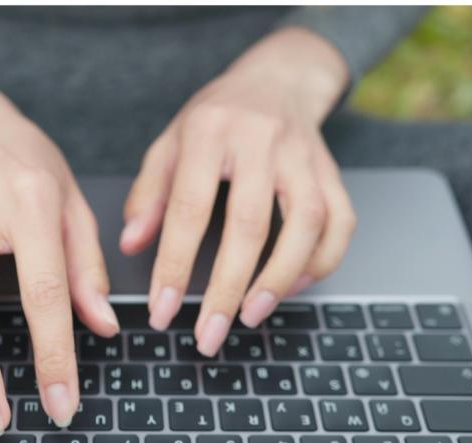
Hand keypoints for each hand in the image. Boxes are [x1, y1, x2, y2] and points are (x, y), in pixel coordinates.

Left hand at [121, 27, 356, 355]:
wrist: (277, 79)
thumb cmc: (215, 117)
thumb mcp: (169, 143)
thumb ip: (149, 193)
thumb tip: (131, 245)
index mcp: (209, 131)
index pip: (189, 208)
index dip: (174, 264)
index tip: (162, 310)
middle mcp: (261, 141)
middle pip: (249, 224)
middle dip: (226, 289)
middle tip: (207, 335)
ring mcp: (304, 156)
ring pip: (306, 225)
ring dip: (279, 279)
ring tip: (250, 316)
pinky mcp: (333, 172)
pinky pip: (340, 223)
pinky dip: (321, 262)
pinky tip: (292, 286)